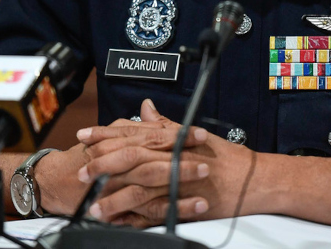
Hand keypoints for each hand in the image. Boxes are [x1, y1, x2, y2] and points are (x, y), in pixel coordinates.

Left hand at [77, 99, 258, 225]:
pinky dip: (133, 219)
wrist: (250, 179)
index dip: (105, 134)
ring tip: (91, 206)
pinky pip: (152, 214)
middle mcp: (170, 159)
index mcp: (170, 140)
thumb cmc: (223, 156)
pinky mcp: (181, 205)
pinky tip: (117, 222)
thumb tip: (144, 108)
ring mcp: (175, 183)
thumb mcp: (192, 133)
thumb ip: (164, 124)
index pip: (131, 133)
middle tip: (80, 170)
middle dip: (101, 165)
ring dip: (112, 198)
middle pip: (128, 159)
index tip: (84, 135)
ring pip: (136, 188)